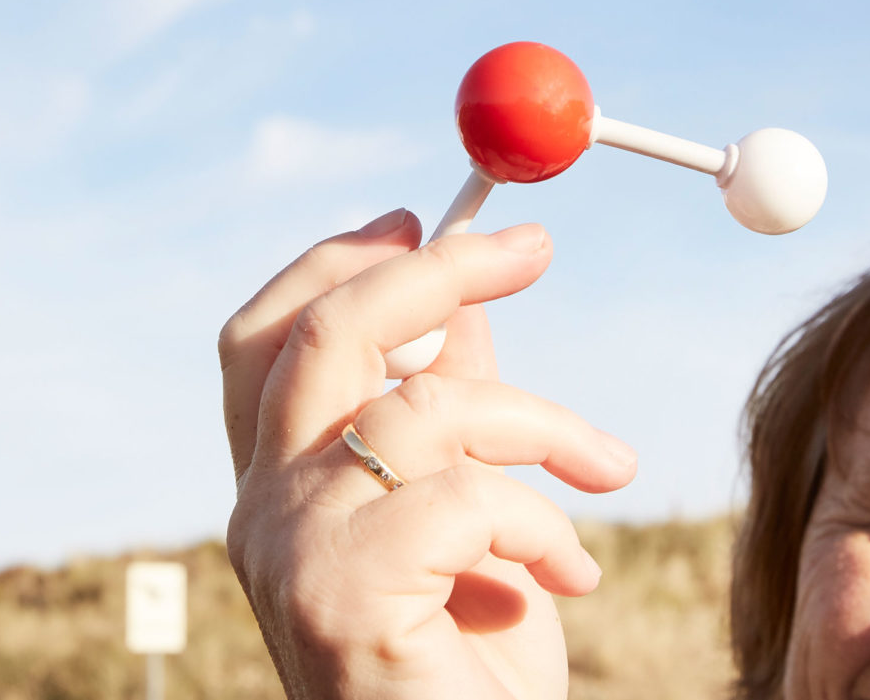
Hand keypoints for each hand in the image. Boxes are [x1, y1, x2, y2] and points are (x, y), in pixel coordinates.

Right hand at [220, 209, 636, 698]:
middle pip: (321, 335)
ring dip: (544, 424)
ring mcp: (289, 557)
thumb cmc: (471, 672)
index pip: (263, 343)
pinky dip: (540, 523)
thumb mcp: (473, 515)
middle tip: (534, 247)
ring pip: (421, 408)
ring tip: (610, 472)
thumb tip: (466, 300)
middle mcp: (259, 515)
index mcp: (277, 492)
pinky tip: (573, 576)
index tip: (422, 216)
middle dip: (433, 268)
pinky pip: (462, 498)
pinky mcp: (340, 600)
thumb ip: (456, 409)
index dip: (334, 264)